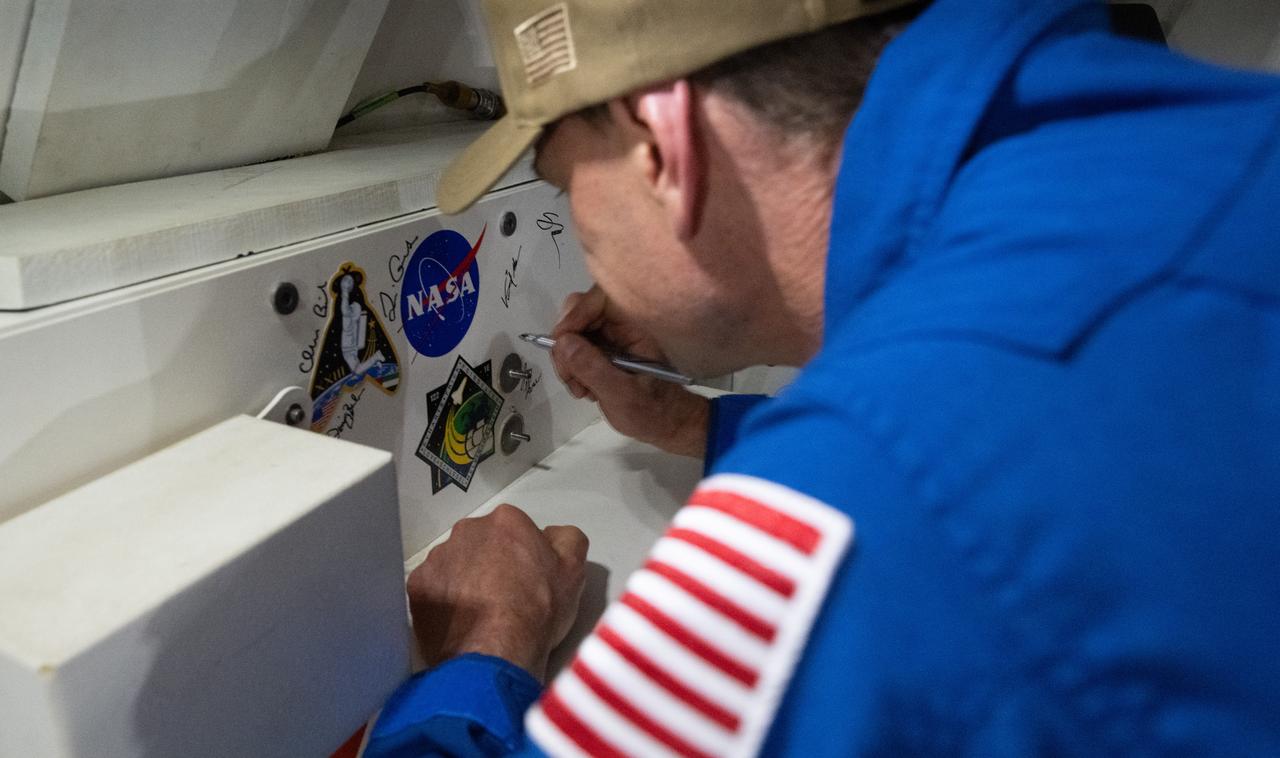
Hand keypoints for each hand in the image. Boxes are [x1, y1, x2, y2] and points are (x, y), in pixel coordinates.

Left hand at [406, 504, 587, 682]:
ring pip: (455, 563)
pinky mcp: (418, 585)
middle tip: (504, 596)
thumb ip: (566, 539)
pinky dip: (444, 599)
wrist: (495, 651)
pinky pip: (434, 586)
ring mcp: (438, 557)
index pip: (515, 530)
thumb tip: (551, 535)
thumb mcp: (573, 569)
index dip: (523, 555)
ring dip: (465, 579)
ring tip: (481, 612)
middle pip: (482, 542)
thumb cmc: (537, 609)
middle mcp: (467, 530)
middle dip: (490, 562)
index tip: (527, 579)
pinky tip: (459, 620)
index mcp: (506, 521)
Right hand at [550, 286, 709, 457]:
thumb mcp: (621, 394)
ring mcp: (612, 337)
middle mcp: (623, 325)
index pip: (600, 298)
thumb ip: (592, 368)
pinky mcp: (603, 350)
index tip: (560, 342)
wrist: (665, 425)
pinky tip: (584, 389)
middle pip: (579, 313)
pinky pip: (575, 348)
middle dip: (567, 344)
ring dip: (567, 361)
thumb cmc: (653, 411)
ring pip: (573, 332)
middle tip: (570, 376)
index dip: (575, 314)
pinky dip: (571, 368)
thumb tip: (563, 342)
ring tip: (581, 389)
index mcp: (637, 325)